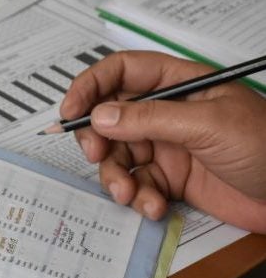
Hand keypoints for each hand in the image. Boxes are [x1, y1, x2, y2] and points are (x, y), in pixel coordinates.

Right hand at [60, 51, 265, 232]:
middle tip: (96, 156)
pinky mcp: (170, 180)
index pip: (121, 72)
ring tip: (129, 193)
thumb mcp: (206, 125)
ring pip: (118, 157)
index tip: (70, 111)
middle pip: (109, 118)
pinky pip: (136, 185)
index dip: (90, 87)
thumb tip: (100, 116)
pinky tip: (155, 206)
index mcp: (178, 84)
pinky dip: (139, 198)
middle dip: (97, 140)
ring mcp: (166, 147)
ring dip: (116, 177)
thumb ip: (149, 118)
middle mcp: (166, 113)